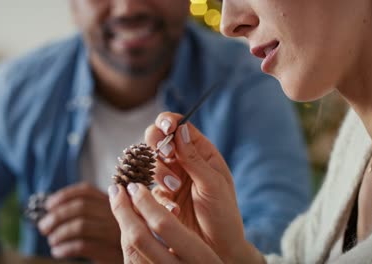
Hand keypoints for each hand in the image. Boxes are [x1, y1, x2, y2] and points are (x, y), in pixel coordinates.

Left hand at [38, 182, 121, 262]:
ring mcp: (115, 234)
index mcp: (114, 203)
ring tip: (52, 241)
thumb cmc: (114, 241)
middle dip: (57, 216)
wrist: (137, 260)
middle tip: (43, 226)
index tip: (48, 205)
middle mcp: (116, 215)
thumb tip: (52, 210)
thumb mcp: (107, 221)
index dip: (64, 195)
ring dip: (59, 233)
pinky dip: (65, 248)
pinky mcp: (112, 253)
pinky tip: (58, 252)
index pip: (86, 191)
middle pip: (81, 207)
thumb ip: (89, 212)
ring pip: (81, 225)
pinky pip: (82, 246)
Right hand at [109, 112, 263, 262]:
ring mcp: (170, 178)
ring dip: (160, 172)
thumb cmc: (223, 213)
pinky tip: (175, 209)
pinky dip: (159, 197)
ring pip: (151, 163)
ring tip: (175, 188)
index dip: (168, 122)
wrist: (219, 247)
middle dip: (158, 144)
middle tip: (166, 155)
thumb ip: (194, 158)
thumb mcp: (213, 183)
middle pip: (159, 140)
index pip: (180, 126)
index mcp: (201, 152)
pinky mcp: (160, 197)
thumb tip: (180, 128)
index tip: (166, 127)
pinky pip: (148, 189)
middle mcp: (183, 162)